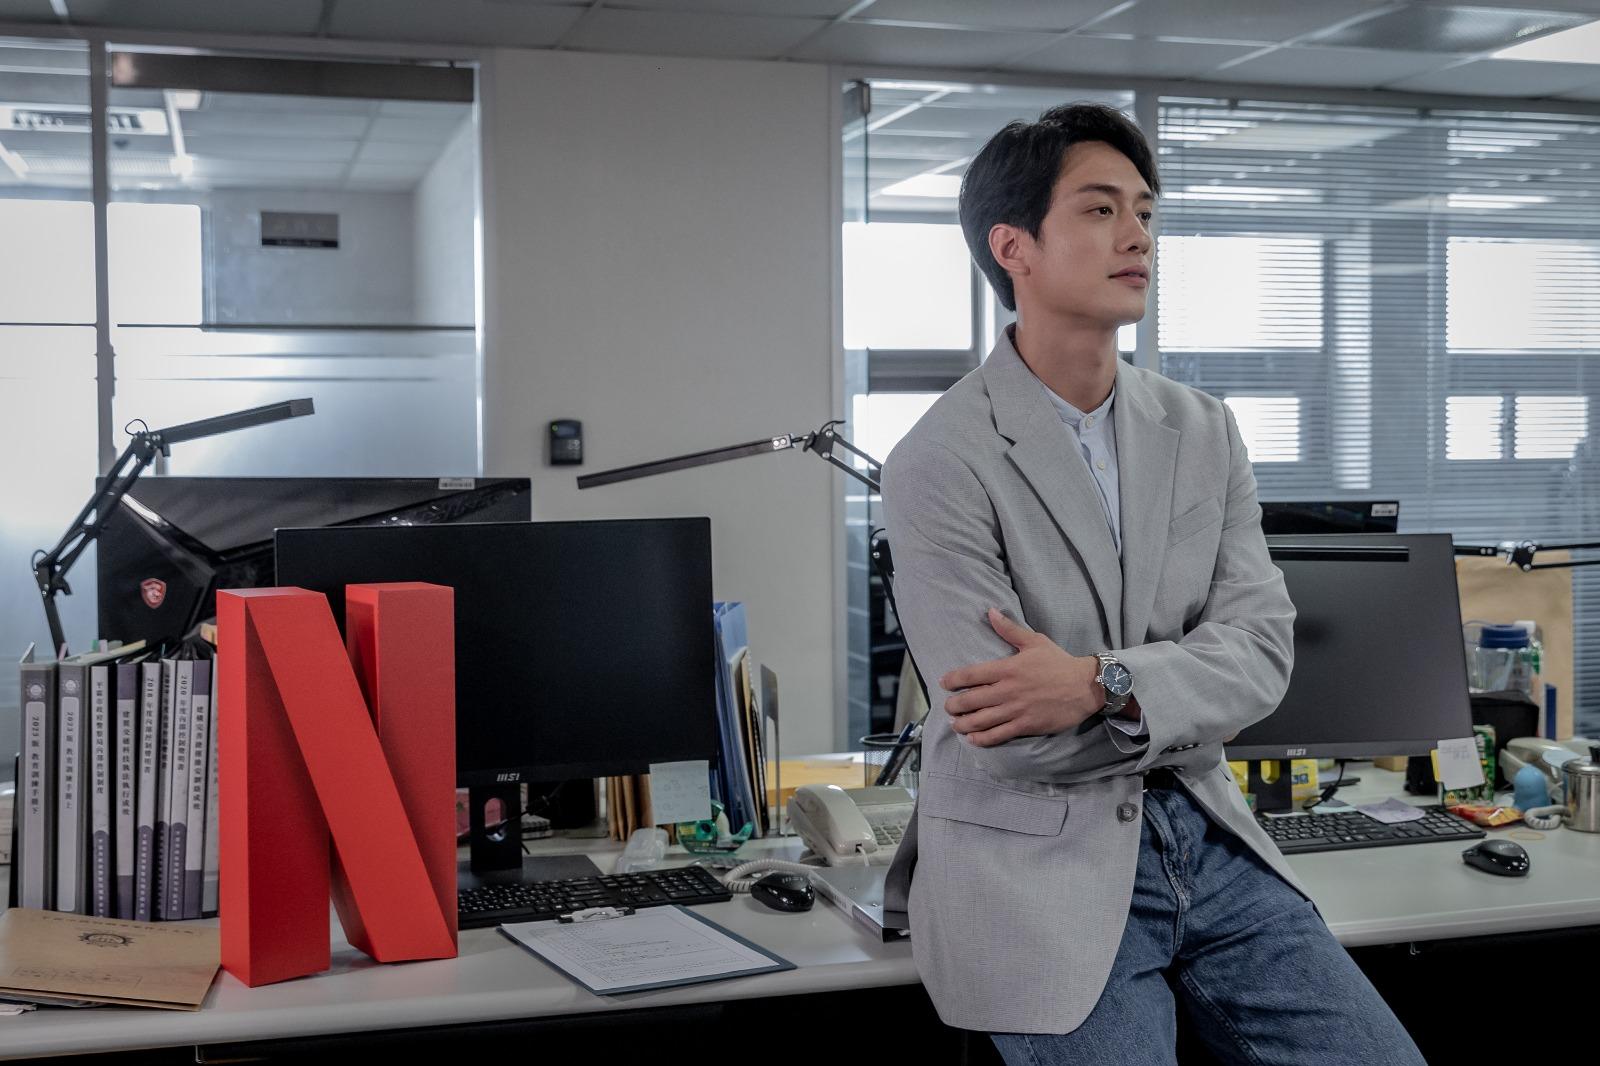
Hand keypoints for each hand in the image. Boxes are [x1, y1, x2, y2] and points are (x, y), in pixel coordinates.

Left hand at [939, 609, 1104, 746]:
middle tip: (948, 707)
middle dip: (954, 705)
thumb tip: (990, 611)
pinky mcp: (1026, 726)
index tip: (944, 683)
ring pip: (981, 720)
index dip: (952, 680)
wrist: (1086, 686)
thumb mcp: (1034, 641)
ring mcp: (1016, 710)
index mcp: (1008, 668)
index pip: (971, 674)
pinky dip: (982, 738)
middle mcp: (1008, 690)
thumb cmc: (1059, 662)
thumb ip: (1009, 629)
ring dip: (963, 723)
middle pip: (970, 700)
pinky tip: (973, 739)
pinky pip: (998, 735)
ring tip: (956, 724)